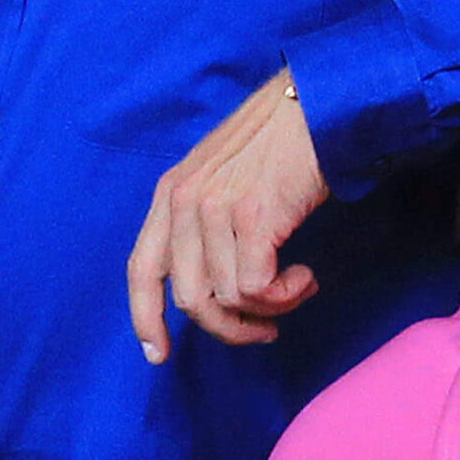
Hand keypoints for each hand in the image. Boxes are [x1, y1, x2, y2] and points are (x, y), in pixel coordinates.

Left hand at [126, 67, 328, 362]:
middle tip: (264, 329)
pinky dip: (287, 295)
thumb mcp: (220, 177)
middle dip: (229, 328)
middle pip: (190, 300)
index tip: (158, 354)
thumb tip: (212, 290)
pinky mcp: (254, 216)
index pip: (142, 268)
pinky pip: (258, 288)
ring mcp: (216, 208)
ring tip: (296, 287)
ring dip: (269, 308)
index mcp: (170, 193)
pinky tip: (306, 276)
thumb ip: (204, 223)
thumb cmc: (278, 145)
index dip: (145, 317)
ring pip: (228, 299)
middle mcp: (184, 201)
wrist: (317, 106)